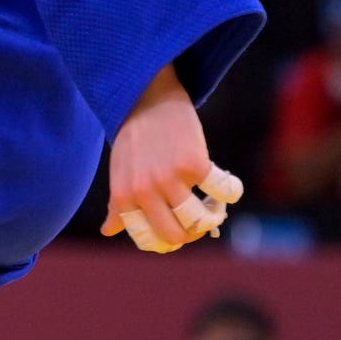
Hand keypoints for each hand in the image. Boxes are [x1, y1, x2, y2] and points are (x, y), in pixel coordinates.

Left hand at [101, 65, 227, 251]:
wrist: (145, 98)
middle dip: (193, 233)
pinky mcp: (194, 163)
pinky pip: (223, 192)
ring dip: (214, 217)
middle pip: (177, 236)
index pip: (149, 240)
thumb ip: (118, 204)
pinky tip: (226, 185)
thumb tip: (109, 231)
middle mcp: (145, 191)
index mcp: (124, 197)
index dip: (168, 242)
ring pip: (200, 220)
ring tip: (214, 204)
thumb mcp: (119, 172)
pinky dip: (231, 192)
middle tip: (200, 218)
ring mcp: (170, 178)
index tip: (180, 231)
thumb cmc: (133, 139)